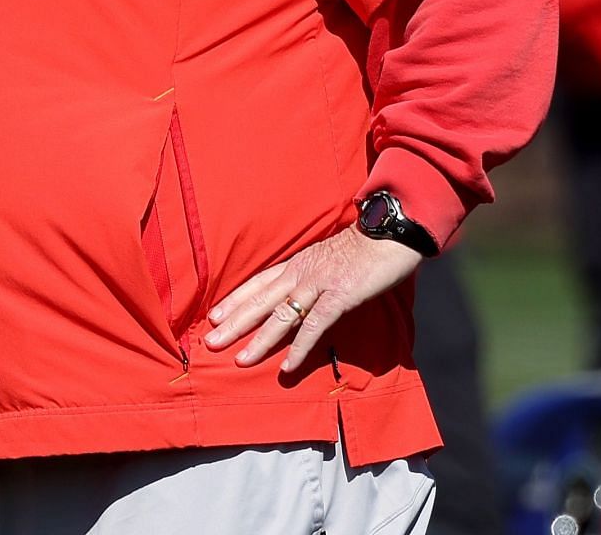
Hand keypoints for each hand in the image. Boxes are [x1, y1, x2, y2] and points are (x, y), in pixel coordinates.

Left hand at [203, 227, 421, 373]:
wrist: (390, 233)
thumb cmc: (362, 248)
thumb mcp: (326, 259)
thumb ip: (310, 276)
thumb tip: (300, 295)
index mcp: (296, 264)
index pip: (257, 284)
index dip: (234, 301)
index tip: (213, 317)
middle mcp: (300, 273)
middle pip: (259, 301)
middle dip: (234, 324)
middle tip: (210, 343)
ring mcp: (318, 284)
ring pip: (280, 316)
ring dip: (259, 340)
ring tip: (240, 360)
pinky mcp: (339, 296)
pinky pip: (314, 325)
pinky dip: (300, 347)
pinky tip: (288, 367)